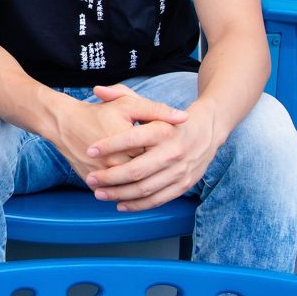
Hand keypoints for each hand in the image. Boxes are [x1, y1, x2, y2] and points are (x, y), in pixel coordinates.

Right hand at [47, 87, 183, 182]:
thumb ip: (157, 110)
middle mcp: (116, 163)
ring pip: (129, 188)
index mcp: (132, 144)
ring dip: (143, 190)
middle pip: (145, 175)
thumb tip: (184, 117)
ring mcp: (103, 175)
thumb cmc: (98, 112)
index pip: (158, 157)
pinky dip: (123, 193)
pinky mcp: (91, 181)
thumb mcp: (129, 105)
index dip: (167, 157)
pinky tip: (134, 191)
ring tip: (152, 183)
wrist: (64, 123)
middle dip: (157, 175)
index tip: (171, 154)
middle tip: (164, 171)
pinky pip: (111, 192)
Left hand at [85, 85, 217, 211]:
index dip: (108, 145)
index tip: (90, 149)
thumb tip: (97, 89)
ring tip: (100, 193)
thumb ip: (121, 95)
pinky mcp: (183, 185)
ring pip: (144, 188)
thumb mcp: (147, 105)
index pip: (131, 139)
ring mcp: (179, 171)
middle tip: (91, 178)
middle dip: (110, 177)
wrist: (206, 132)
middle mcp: (172, 151)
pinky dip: (138, 205)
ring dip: (119, 194)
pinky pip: (158, 199)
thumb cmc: (168, 120)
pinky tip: (120, 204)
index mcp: (162, 130)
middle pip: (136, 170)